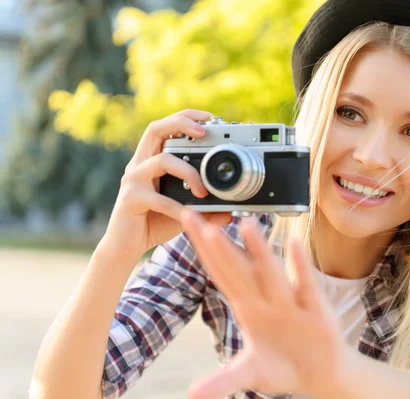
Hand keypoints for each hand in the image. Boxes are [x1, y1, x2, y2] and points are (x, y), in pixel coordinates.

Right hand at [102, 109, 232, 259]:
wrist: (125, 247)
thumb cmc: (154, 224)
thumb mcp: (185, 213)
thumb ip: (206, 209)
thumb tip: (231, 211)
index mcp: (151, 160)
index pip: (165, 127)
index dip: (186, 118)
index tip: (209, 118)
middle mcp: (139, 164)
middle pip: (155, 129)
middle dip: (181, 124)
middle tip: (205, 131)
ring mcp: (133, 180)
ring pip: (161, 161)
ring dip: (188, 172)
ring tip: (203, 191)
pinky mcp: (131, 199)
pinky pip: (158, 199)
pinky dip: (178, 207)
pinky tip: (190, 215)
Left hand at [180, 209, 349, 398]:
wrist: (322, 375)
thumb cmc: (284, 367)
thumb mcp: (250, 374)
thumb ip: (222, 380)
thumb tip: (190, 395)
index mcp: (247, 307)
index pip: (220, 273)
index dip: (202, 251)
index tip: (184, 223)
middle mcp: (265, 299)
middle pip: (237, 267)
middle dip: (216, 243)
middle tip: (195, 215)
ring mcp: (290, 302)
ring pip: (271, 273)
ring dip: (259, 250)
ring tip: (246, 223)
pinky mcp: (315, 310)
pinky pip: (306, 285)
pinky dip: (300, 266)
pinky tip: (293, 243)